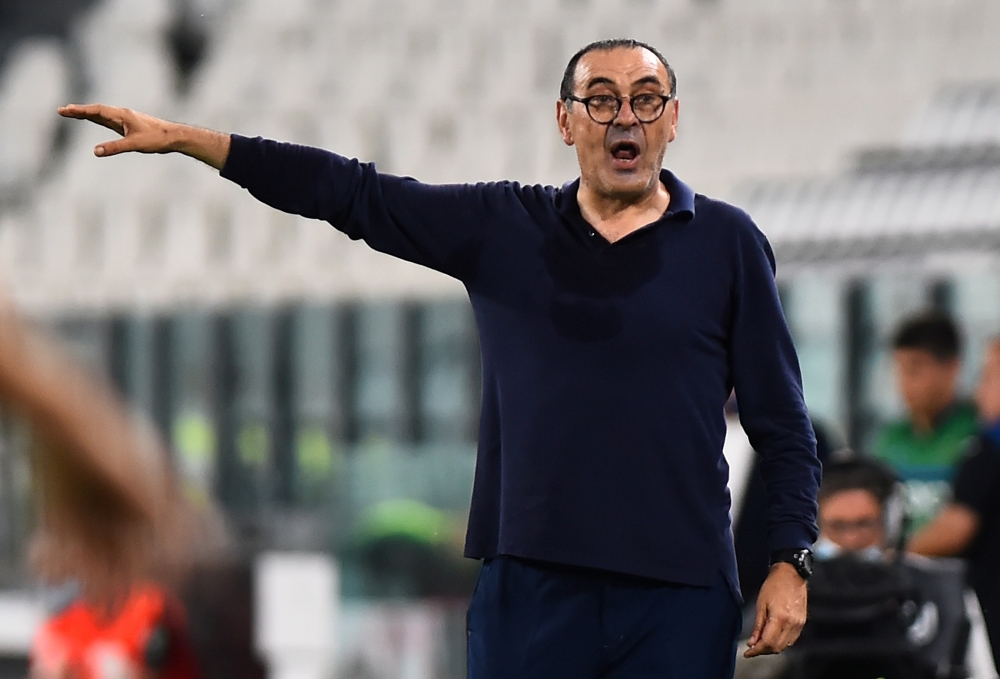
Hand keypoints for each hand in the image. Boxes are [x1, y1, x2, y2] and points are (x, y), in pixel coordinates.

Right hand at [57, 104, 230, 168]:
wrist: (174, 136)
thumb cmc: (156, 139)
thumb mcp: (134, 144)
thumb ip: (115, 147)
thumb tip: (96, 151)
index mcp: (122, 115)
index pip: (96, 111)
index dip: (80, 111)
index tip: (65, 110)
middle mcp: (122, 115)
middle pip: (96, 111)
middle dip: (79, 111)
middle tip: (62, 110)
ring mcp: (125, 120)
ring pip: (102, 115)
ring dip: (87, 114)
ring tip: (72, 113)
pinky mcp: (129, 126)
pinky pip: (109, 121)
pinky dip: (98, 119)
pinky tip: (94, 120)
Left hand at [744, 562, 806, 657]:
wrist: (791, 574)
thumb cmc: (774, 585)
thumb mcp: (760, 604)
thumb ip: (757, 626)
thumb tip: (752, 642)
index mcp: (780, 618)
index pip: (768, 643)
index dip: (756, 651)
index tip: (748, 653)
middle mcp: (792, 623)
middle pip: (777, 647)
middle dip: (763, 651)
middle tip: (753, 648)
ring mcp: (799, 624)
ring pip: (785, 645)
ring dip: (772, 647)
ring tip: (761, 642)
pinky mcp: (802, 623)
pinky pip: (792, 639)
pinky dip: (781, 642)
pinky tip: (773, 637)